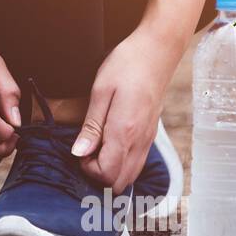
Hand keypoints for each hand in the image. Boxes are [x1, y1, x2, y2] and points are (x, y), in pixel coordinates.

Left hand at [72, 25, 182, 191]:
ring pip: (130, 176)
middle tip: (86, 151)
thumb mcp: (101, 91)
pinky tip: (109, 143)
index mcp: (124, 131)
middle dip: (98, 175)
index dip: (87, 169)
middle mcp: (140, 142)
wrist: (157, 52)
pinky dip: (121, 163)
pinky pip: (136, 163)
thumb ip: (91, 126)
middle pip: (119, 183)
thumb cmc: (126, 66)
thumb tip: (79, 153)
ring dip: (110, 171)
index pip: (107, 174)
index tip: (79, 150)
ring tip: (97, 147)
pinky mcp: (150, 135)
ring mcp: (148, 140)